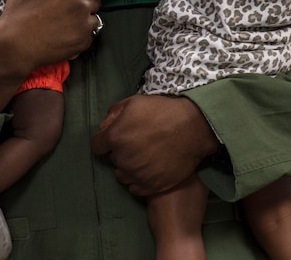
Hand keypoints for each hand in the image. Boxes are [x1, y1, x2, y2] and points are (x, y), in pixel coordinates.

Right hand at [0, 0, 100, 113]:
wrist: (15, 43)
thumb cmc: (18, 11)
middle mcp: (80, 3)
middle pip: (96, 0)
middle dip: (86, 3)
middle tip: (70, 11)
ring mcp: (83, 23)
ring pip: (95, 18)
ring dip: (85, 20)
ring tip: (68, 25)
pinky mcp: (83, 41)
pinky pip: (90, 36)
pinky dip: (81, 36)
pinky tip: (66, 37)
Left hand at [91, 94, 218, 196]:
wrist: (194, 128)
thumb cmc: (164, 111)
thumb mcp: (135, 102)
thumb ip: (114, 113)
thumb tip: (103, 127)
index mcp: (115, 137)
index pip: (97, 146)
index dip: (106, 140)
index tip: (117, 137)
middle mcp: (123, 159)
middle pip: (112, 159)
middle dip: (121, 151)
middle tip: (139, 142)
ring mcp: (137, 175)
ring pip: (123, 175)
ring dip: (129, 167)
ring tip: (146, 156)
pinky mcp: (151, 186)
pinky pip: (135, 187)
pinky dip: (141, 179)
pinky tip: (152, 168)